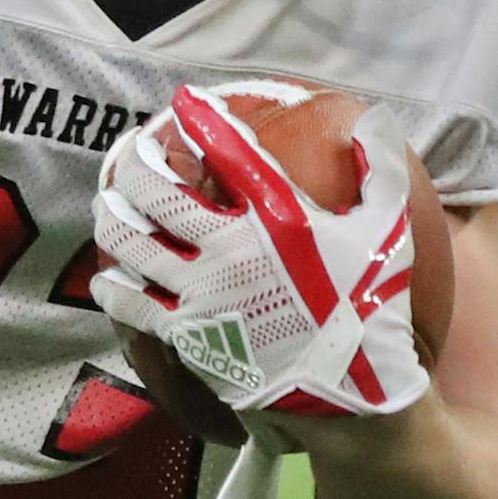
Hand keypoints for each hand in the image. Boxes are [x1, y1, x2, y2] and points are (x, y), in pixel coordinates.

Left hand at [90, 84, 429, 420]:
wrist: (350, 397)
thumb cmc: (371, 308)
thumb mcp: (388, 233)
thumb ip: (381, 171)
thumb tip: (373, 117)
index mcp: (275, 217)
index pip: (225, 148)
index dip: (199, 117)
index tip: (183, 101)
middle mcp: (228, 248)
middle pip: (154, 189)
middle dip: (134, 161)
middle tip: (133, 151)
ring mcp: (200, 292)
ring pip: (128, 239)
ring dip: (111, 214)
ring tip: (109, 204)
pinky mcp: (185, 335)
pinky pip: (128, 301)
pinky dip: (112, 282)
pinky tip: (108, 275)